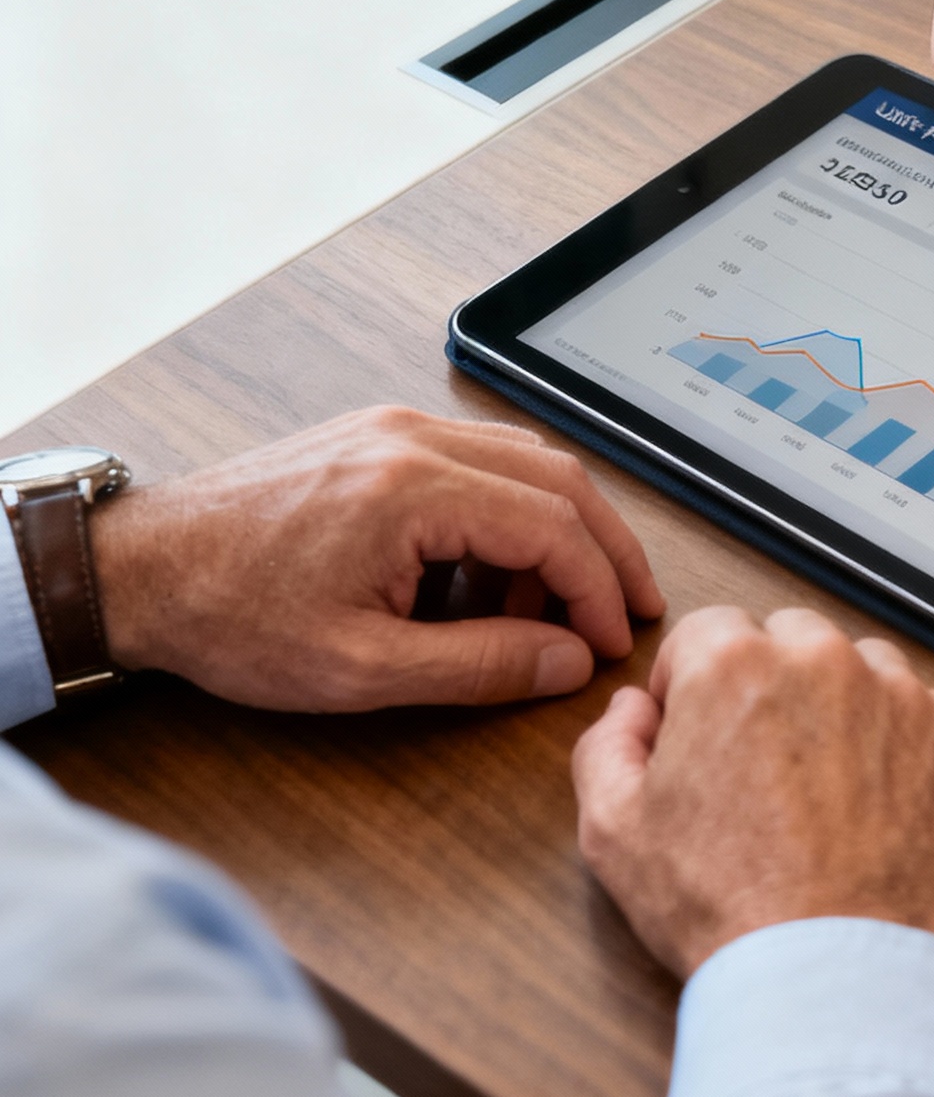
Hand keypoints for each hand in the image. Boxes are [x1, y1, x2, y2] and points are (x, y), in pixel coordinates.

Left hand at [92, 407, 664, 708]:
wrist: (141, 570)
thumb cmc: (231, 616)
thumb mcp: (358, 669)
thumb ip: (477, 666)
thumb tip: (565, 661)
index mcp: (414, 488)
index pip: (553, 526)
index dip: (597, 589)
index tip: (608, 642)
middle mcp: (415, 439)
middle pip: (558, 479)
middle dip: (605, 549)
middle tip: (628, 608)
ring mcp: (398, 428)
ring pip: (527, 463)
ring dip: (558, 532)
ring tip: (551, 610)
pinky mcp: (382, 436)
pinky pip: (481, 461)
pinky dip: (509, 515)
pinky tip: (490, 577)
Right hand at [572, 605, 933, 973]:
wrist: (831, 979)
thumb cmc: (726, 909)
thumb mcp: (615, 832)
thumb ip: (608, 745)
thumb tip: (634, 708)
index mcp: (736, 665)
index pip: (709, 632)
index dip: (695, 684)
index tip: (701, 732)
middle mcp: (824, 661)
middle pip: (790, 640)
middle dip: (773, 686)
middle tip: (765, 766)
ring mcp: (901, 695)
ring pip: (864, 671)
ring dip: (843, 709)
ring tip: (827, 793)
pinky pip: (926, 719)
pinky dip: (905, 751)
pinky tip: (880, 811)